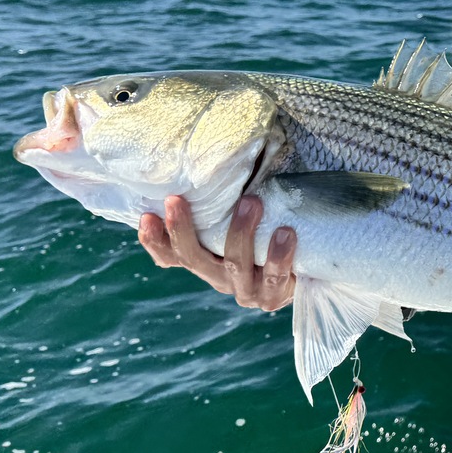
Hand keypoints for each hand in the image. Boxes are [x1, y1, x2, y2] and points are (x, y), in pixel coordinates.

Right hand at [138, 194, 296, 310]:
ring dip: (240, 233)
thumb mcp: (240, 218)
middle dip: (182, 230)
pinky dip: (278, 256)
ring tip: (252, 202)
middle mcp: (217, 276)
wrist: (305, 271)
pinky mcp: (272, 297)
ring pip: (234, 265)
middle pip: (192, 258)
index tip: (146, 215)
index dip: (154, 240)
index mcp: (205, 260)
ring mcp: (244, 289)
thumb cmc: (266, 233)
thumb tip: (214, 155)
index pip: (170, 254)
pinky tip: (285, 233)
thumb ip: (225, 201)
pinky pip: (273, 277)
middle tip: (176, 199)